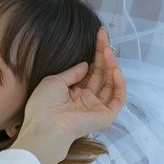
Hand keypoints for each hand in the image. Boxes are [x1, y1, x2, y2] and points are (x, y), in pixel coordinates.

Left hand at [13, 28, 125, 163]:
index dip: (95, 54)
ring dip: (111, 66)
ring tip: (108, 50)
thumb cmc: (43, 105)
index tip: (98, 36)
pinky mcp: (104, 116)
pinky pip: (117, 99)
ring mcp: (96, 108)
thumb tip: (86, 64)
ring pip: (109, 84)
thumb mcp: (54, 81)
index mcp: (73, 92)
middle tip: (104, 37)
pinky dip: (119, 85)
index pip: (89, 71)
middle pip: (100, 74)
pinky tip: (115, 70)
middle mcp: (86, 99)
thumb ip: (72, 72)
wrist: (44, 128)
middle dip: (103, 55)